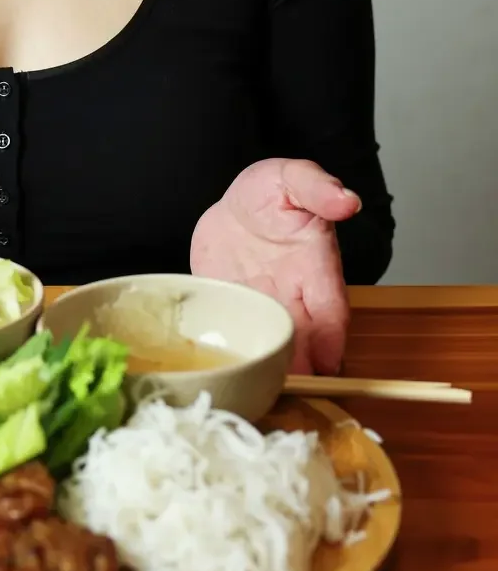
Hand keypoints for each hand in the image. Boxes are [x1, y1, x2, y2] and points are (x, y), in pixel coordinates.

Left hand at [190, 159, 357, 375]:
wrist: (234, 203)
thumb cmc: (271, 190)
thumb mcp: (292, 177)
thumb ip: (316, 186)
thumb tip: (346, 199)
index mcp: (315, 267)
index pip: (332, 310)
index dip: (331, 340)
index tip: (328, 365)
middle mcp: (293, 296)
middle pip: (305, 342)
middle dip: (302, 371)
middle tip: (288, 394)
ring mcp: (262, 308)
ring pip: (271, 346)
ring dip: (269, 370)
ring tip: (257, 393)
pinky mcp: (234, 312)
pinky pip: (235, 338)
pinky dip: (234, 358)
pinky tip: (224, 377)